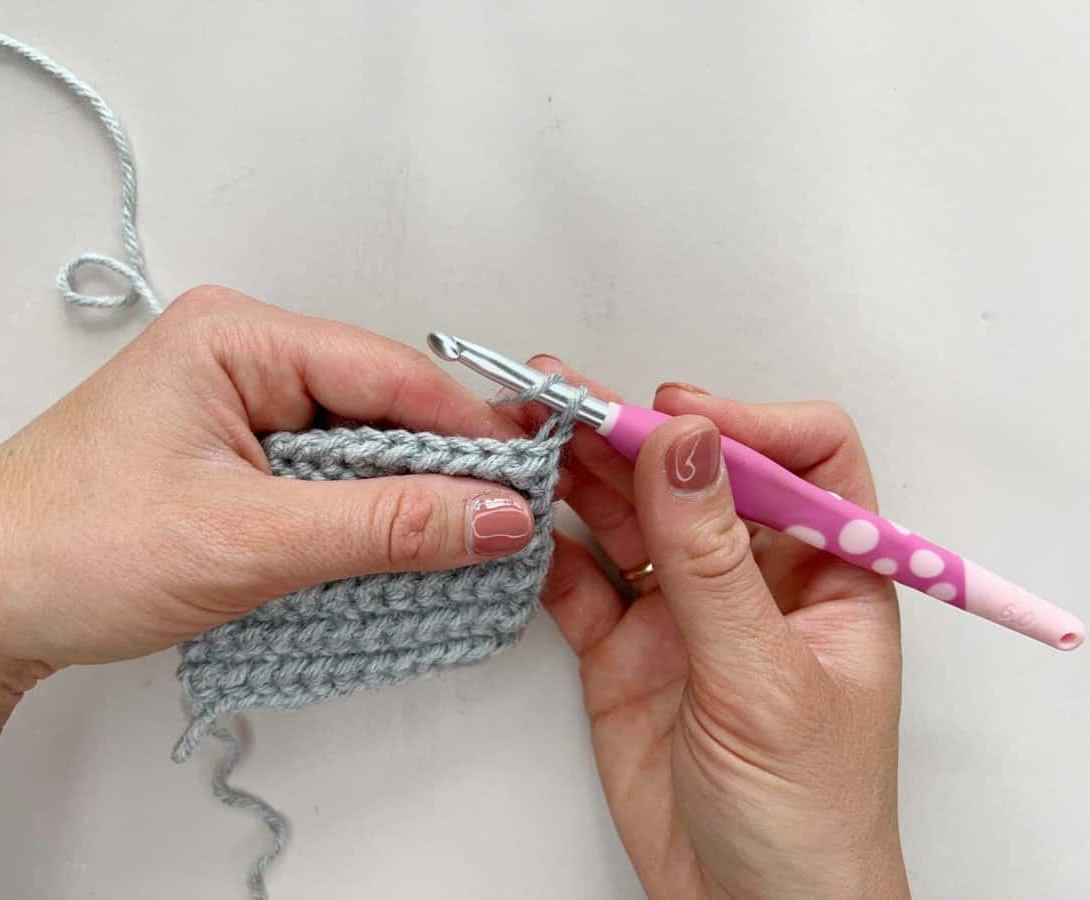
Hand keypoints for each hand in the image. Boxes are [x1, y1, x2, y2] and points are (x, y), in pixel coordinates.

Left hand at [0, 286, 537, 728]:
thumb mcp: (252, 539)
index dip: (466, 427)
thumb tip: (495, 513)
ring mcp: (234, 407)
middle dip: (436, 467)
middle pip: (376, 404)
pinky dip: (356, 515)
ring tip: (454, 546)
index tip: (527, 481)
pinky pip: (320, 475)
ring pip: (353, 446)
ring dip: (397, 498)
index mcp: (237, 336)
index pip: (387, 370)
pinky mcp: (231, 456)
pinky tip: (389, 551)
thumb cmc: (75, 546)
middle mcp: (241, 356)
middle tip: (501, 523)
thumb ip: (386, 525)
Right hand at [508, 361, 907, 898]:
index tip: (672, 418)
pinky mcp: (622, 649)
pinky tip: (517, 522)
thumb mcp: (765, 681)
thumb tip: (687, 445)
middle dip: (628, 434)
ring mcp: (682, 611)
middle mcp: (752, 576)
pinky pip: (578, 582)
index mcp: (828, 571)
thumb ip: (713, 563)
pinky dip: (544, 550)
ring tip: (522, 436)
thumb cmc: (807, 817)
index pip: (804, 457)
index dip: (745, 422)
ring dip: (577, 476)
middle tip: (558, 399)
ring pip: (627, 518)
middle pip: (692, 475)